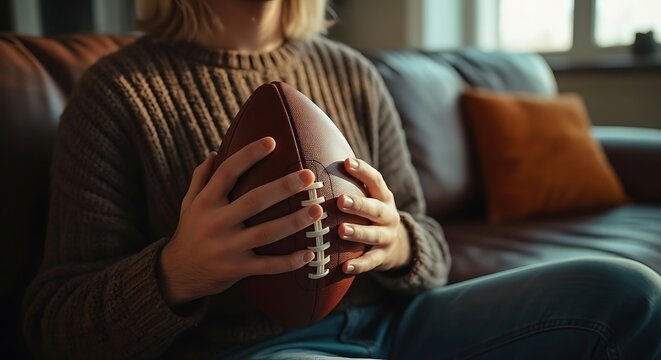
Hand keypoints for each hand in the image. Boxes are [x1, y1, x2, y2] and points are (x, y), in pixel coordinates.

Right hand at [158, 137, 323, 306]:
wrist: (177, 273)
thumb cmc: (190, 231)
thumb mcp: (188, 203)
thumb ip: (200, 178)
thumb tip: (215, 152)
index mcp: (206, 202)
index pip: (228, 172)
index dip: (249, 155)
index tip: (272, 141)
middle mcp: (216, 223)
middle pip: (254, 201)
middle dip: (282, 187)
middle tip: (308, 175)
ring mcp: (227, 248)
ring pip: (266, 233)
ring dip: (293, 222)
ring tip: (317, 211)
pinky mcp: (237, 269)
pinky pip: (267, 266)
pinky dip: (289, 262)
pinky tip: (309, 254)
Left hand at [338, 158, 411, 274]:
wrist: (397, 245)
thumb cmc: (370, 214)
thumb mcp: (369, 197)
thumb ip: (350, 183)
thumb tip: (317, 163)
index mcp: (384, 197)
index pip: (376, 180)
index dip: (363, 171)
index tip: (347, 162)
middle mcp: (388, 215)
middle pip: (375, 209)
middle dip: (359, 204)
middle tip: (341, 200)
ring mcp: (387, 237)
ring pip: (373, 235)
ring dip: (358, 232)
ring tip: (342, 230)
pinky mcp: (383, 257)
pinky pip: (371, 262)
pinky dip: (359, 265)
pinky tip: (344, 267)